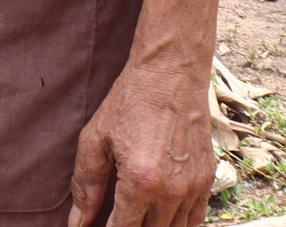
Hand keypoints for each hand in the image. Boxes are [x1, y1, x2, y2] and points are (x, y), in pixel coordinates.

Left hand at [67, 56, 216, 226]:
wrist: (171, 74)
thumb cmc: (130, 103)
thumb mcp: (95, 141)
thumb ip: (85, 187)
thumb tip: (77, 222)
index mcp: (140, 183)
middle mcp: (171, 192)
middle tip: (115, 219)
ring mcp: (193, 188)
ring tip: (135, 218)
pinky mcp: (207, 180)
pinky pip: (195, 220)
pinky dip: (176, 224)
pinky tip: (159, 217)